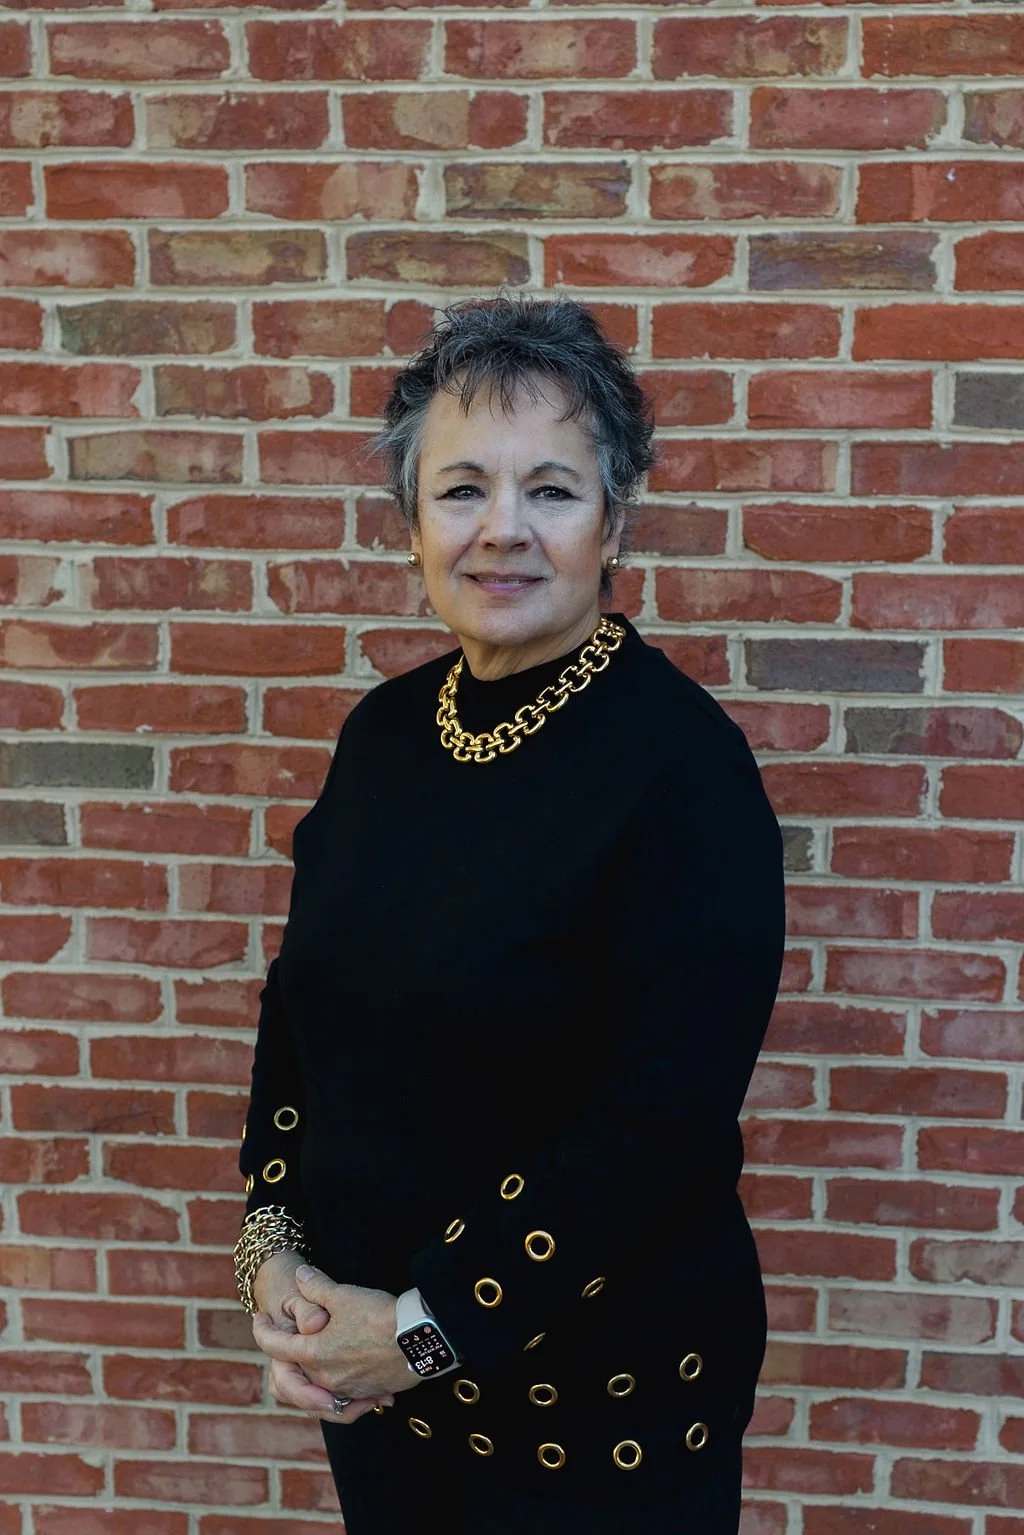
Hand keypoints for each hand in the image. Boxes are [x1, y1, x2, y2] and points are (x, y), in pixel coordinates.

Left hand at [253, 1264, 420, 1402]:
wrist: (421, 1337)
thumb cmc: (379, 1315)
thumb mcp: (343, 1294)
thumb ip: (315, 1286)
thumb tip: (301, 1276)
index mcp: (315, 1354)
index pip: (275, 1346)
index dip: (262, 1329)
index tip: (258, 1318)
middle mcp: (327, 1378)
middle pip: (294, 1372)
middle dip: (287, 1356)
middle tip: (285, 1338)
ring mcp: (348, 1389)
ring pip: (319, 1386)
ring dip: (313, 1372)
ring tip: (317, 1352)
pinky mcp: (370, 1393)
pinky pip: (346, 1394)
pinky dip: (340, 1382)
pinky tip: (347, 1364)